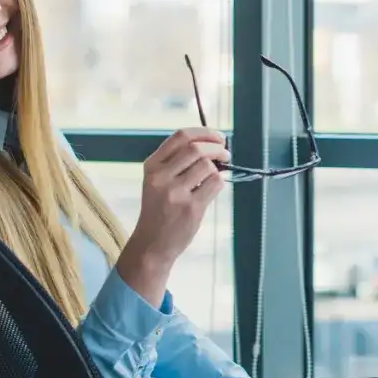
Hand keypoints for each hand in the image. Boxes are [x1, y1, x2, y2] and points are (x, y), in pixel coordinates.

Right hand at [117, 127, 228, 305]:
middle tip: (226, 153)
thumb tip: (213, 145)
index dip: (204, 133)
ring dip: (219, 168)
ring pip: (208, 166)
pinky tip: (213, 188)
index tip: (218, 137)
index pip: (180, 136)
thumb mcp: (157, 181)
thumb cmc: (159, 210)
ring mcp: (175, 193)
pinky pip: (215, 184)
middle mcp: (161, 177)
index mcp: (152, 166)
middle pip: (197, 149)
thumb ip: (177, 162)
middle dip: (217, 148)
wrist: (152, 245)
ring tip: (216, 175)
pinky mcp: (190, 208)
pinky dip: (219, 182)